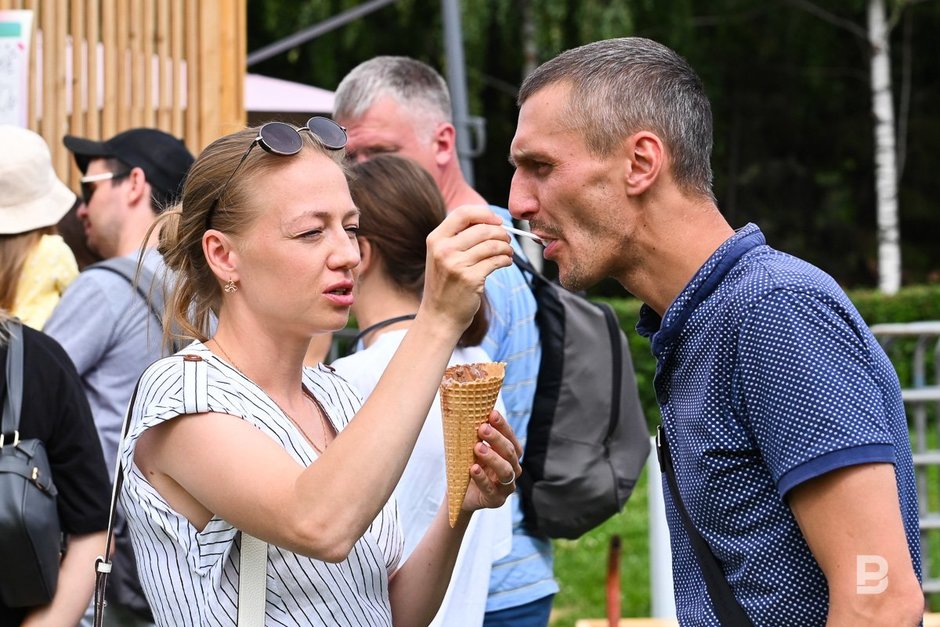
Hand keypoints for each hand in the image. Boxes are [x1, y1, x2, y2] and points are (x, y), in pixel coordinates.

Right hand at [421, 206, 511, 332]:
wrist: (439, 316)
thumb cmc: (445, 284)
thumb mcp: (441, 256)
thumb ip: (457, 237)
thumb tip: (490, 221)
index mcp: (436, 239)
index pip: (463, 213)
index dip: (484, 214)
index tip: (497, 220)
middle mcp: (444, 250)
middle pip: (482, 229)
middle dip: (501, 233)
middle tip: (507, 239)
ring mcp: (456, 265)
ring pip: (492, 245)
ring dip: (506, 247)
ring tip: (508, 252)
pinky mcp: (470, 279)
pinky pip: (496, 261)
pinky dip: (506, 259)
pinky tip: (506, 262)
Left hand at [462, 410, 523, 512]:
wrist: (460, 494)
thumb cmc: (470, 467)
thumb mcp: (473, 450)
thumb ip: (477, 438)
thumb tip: (470, 412)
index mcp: (510, 455)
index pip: (511, 438)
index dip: (503, 426)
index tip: (492, 414)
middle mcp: (513, 469)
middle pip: (510, 453)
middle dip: (497, 439)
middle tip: (482, 429)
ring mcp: (506, 487)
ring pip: (506, 471)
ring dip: (492, 457)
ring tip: (478, 448)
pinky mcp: (496, 500)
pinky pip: (491, 489)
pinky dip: (482, 478)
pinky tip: (473, 469)